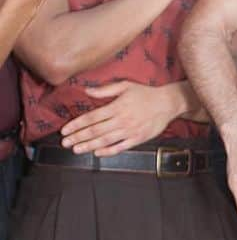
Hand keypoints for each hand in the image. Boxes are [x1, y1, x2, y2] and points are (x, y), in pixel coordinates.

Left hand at [59, 81, 182, 155]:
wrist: (167, 103)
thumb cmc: (145, 93)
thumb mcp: (125, 85)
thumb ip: (105, 90)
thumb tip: (86, 91)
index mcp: (116, 107)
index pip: (91, 118)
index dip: (76, 125)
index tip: (65, 130)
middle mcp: (121, 120)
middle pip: (95, 131)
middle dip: (78, 137)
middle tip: (65, 143)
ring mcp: (130, 131)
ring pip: (105, 141)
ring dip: (88, 146)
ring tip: (76, 150)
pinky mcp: (138, 139)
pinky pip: (120, 147)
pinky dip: (108, 151)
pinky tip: (97, 153)